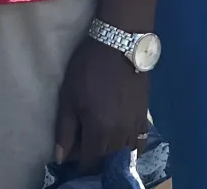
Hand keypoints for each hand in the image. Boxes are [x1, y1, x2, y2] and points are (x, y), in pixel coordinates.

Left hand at [54, 38, 149, 165]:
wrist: (119, 44)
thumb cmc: (88, 69)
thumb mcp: (68, 98)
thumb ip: (65, 130)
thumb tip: (61, 157)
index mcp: (99, 131)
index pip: (90, 163)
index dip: (78, 163)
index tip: (71, 154)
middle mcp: (121, 134)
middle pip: (108, 161)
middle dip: (95, 159)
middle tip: (83, 145)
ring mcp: (136, 126)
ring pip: (125, 153)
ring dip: (112, 153)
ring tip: (102, 142)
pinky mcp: (145, 115)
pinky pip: (140, 141)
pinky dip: (130, 145)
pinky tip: (121, 137)